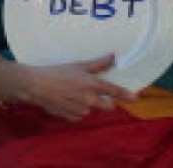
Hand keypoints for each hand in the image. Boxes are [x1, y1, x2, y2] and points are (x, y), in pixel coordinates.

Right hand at [22, 54, 136, 120]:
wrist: (37, 86)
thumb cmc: (58, 72)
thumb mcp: (79, 65)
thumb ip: (98, 64)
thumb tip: (113, 56)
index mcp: (92, 85)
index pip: (114, 91)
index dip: (126, 95)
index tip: (135, 98)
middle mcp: (89, 100)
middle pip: (107, 106)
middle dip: (106, 102)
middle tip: (94, 92)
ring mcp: (80, 110)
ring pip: (91, 109)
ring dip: (88, 104)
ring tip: (74, 93)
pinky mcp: (70, 117)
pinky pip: (79, 115)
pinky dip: (76, 109)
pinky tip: (67, 100)